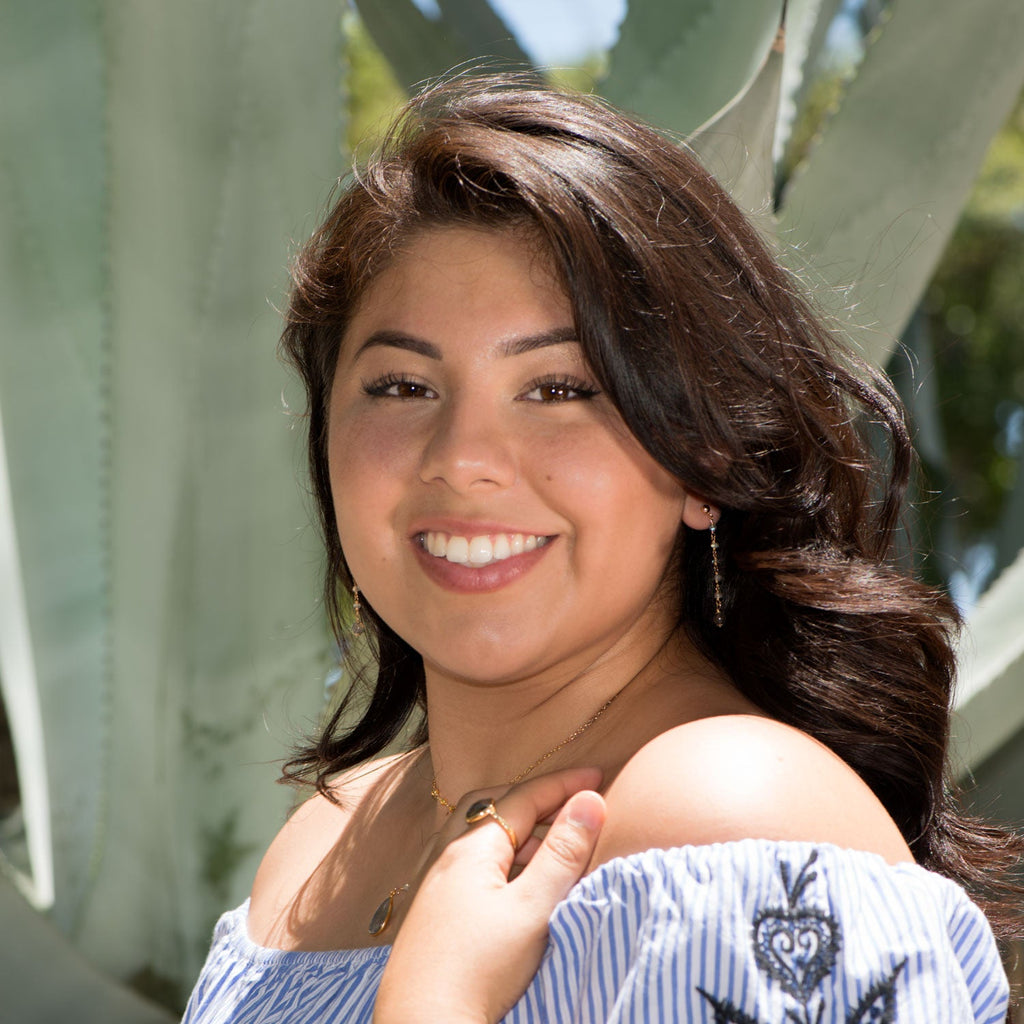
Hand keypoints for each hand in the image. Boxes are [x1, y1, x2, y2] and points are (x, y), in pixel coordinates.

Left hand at [372, 767, 605, 1023]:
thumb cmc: (478, 970)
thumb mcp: (532, 909)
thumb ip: (563, 854)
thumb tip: (590, 801)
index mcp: (471, 850)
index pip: (523, 799)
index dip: (562, 784)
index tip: (597, 773)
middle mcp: (449, 860)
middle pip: (499, 814)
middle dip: (541, 805)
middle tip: (578, 808)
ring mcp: (438, 890)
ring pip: (487, 845)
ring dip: (524, 839)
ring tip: (558, 851)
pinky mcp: (436, 918)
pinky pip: (476, 871)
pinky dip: (507, 865)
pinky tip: (520, 889)